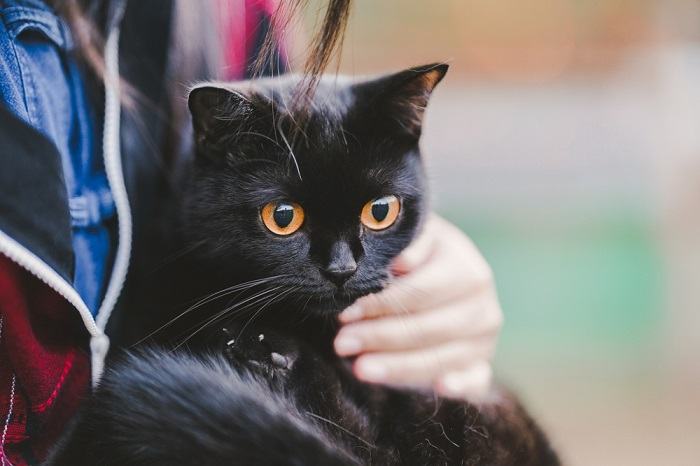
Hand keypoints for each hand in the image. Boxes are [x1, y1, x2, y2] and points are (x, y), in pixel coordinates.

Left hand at [334, 214, 502, 400]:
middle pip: (428, 329)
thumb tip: (401, 262)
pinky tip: (441, 388)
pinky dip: (461, 385)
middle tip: (342, 343)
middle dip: (380, 337)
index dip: (381, 303)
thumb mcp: (414, 238)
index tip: (345, 313)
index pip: (420, 292)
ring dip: (398, 366)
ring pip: (439, 359)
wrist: (446, 273)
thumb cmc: (421, 255)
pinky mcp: (480, 366)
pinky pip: (475, 380)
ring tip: (360, 368)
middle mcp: (483, 308)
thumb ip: (409, 244)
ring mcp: (484, 341)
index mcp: (469, 272)